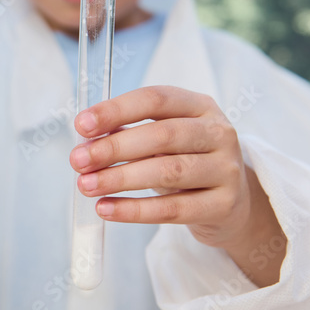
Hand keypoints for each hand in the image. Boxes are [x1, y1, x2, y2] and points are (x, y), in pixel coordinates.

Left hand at [69, 85, 283, 285]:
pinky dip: (135, 210)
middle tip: (78, 161)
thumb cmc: (186, 162)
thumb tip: (87, 139)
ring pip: (168, 172)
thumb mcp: (164, 140)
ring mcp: (226, 169)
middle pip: (162, 135)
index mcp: (200, 106)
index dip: (116, 110)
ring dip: (120, 178)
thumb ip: (130, 133)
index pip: (156, 99)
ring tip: (86, 185)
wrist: (231, 204)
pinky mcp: (223, 205)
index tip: (81, 125)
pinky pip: (173, 209)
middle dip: (114, 148)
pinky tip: (107, 209)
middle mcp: (218, 133)